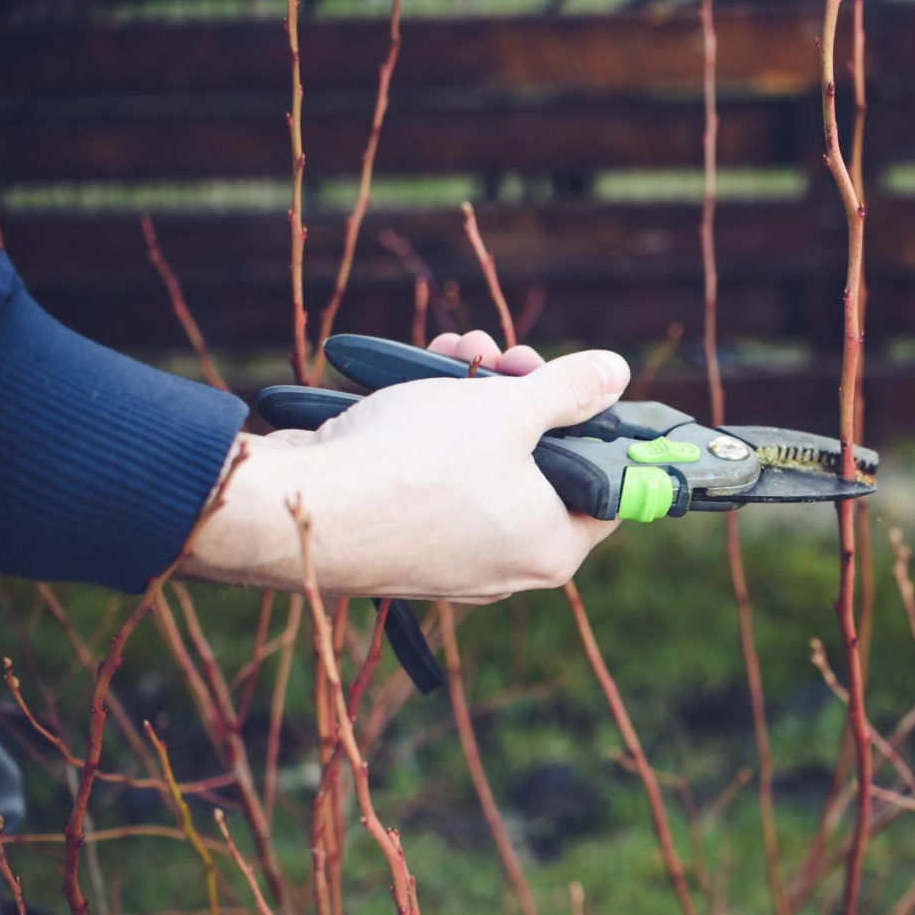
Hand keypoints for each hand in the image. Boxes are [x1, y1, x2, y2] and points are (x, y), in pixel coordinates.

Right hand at [182, 333, 629, 601]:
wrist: (298, 506)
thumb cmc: (415, 465)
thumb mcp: (508, 408)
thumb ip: (569, 390)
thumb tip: (616, 373)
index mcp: (552, 548)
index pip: (606, 493)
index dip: (599, 432)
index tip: (583, 390)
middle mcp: (507, 565)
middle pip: (540, 465)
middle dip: (523, 396)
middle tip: (507, 356)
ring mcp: (451, 555)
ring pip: (483, 461)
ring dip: (473, 396)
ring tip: (457, 350)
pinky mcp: (401, 537)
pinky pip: (436, 475)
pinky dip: (433, 424)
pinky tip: (421, 372)